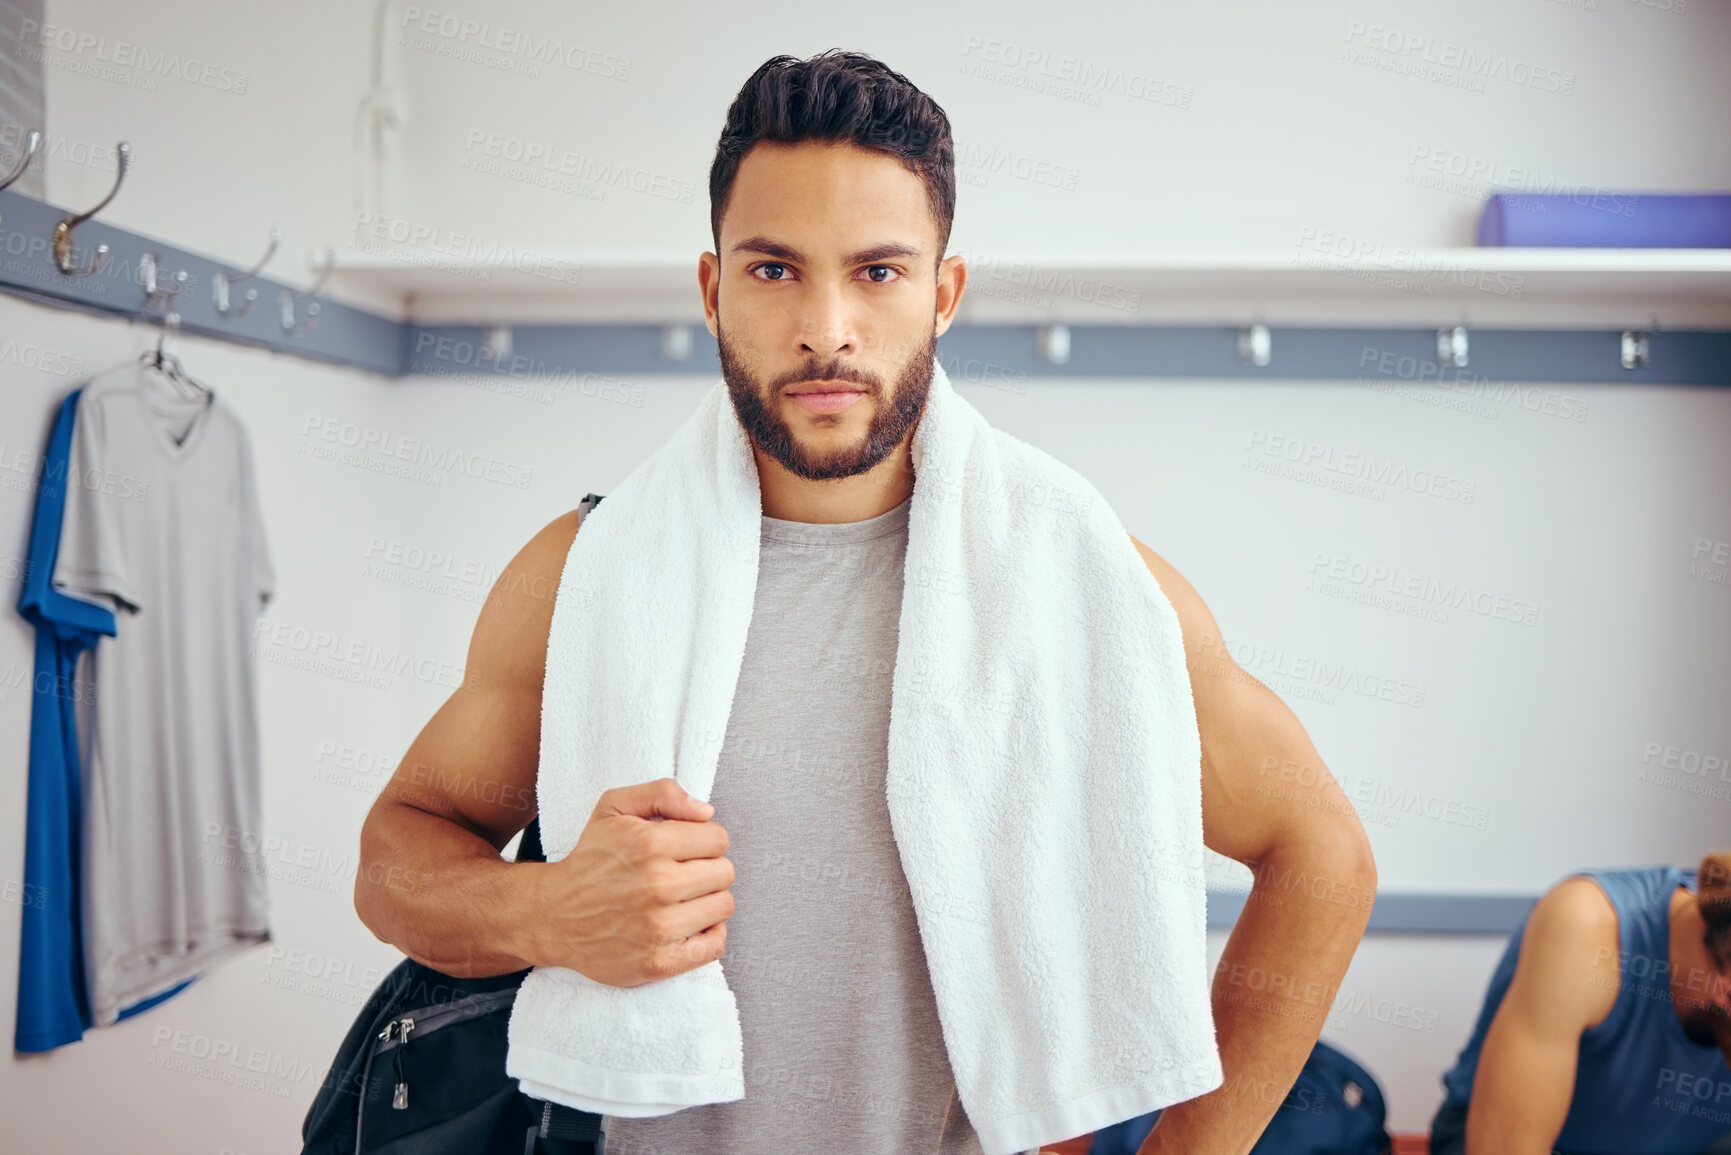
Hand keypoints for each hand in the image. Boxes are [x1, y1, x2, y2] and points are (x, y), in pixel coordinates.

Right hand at [525, 777, 733, 986]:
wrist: (553, 915)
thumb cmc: (589, 859)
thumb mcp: (614, 807)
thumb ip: (662, 793)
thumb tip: (706, 811)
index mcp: (650, 843)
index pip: (719, 839)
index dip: (704, 841)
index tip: (684, 850)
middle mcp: (657, 885)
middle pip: (726, 873)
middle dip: (707, 869)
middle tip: (681, 874)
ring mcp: (659, 927)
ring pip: (723, 906)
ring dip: (707, 901)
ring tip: (681, 899)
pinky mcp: (659, 962)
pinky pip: (714, 945)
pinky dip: (708, 935)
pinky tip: (687, 924)